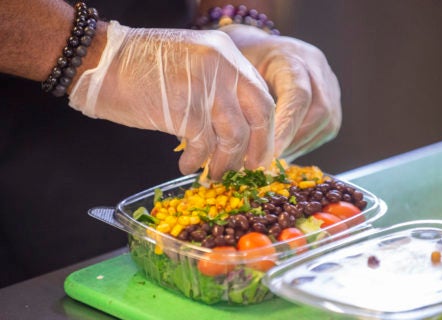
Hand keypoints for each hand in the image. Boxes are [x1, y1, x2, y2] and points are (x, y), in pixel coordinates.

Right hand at [69, 21, 274, 179]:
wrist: (99, 60)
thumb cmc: (141, 68)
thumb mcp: (192, 66)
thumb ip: (218, 90)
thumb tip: (237, 132)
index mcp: (227, 53)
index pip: (262, 96)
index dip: (264, 130)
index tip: (259, 153)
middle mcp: (222, 64)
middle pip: (259, 114)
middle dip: (256, 149)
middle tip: (247, 170)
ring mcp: (204, 83)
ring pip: (233, 135)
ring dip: (225, 162)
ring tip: (214, 174)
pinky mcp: (183, 105)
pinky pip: (202, 144)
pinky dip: (197, 160)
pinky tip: (187, 166)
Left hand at [221, 25, 341, 161]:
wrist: (256, 49)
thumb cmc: (239, 62)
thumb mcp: (233, 73)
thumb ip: (241, 100)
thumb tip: (240, 141)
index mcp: (290, 56)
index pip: (298, 95)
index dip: (287, 127)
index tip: (271, 153)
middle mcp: (316, 67)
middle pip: (319, 112)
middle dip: (294, 141)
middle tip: (269, 160)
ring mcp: (328, 82)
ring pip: (327, 124)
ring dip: (300, 145)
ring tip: (274, 158)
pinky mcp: (332, 97)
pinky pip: (326, 128)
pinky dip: (305, 143)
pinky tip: (285, 149)